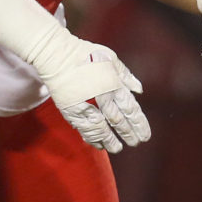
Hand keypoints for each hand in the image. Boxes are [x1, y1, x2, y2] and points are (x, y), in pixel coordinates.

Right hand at [38, 39, 150, 154]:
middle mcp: (103, 97)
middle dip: (128, 134)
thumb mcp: (110, 58)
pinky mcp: (71, 111)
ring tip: (118, 149)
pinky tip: (98, 144)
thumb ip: (125, 75)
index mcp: (114, 84)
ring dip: (111, 140)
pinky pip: (84, 129)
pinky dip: (92, 138)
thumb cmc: (85, 53)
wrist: (57, 55)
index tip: (145, 135)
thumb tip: (138, 89)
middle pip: (119, 121)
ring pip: (102, 129)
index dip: (139, 124)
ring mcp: (86, 105)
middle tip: (135, 143)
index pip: (131, 109)